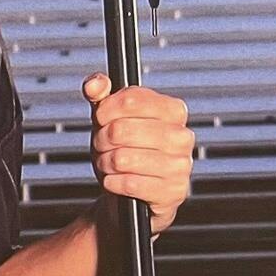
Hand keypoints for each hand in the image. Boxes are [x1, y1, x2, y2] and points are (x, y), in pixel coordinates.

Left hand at [83, 72, 193, 236]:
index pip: (131, 99)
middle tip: (103, 146)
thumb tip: (94, 83)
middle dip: (101, 140)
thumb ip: (102, 96)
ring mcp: (180, 165)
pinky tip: (116, 181)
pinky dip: (112, 183)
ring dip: (105, 163)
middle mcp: (181, 136)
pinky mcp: (172, 192)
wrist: (130, 192)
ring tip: (109, 164)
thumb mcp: (110, 119)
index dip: (105, 110)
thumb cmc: (123, 150)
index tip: (100, 118)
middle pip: (121, 129)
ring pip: (123, 158)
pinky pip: (129, 184)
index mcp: (173, 111)